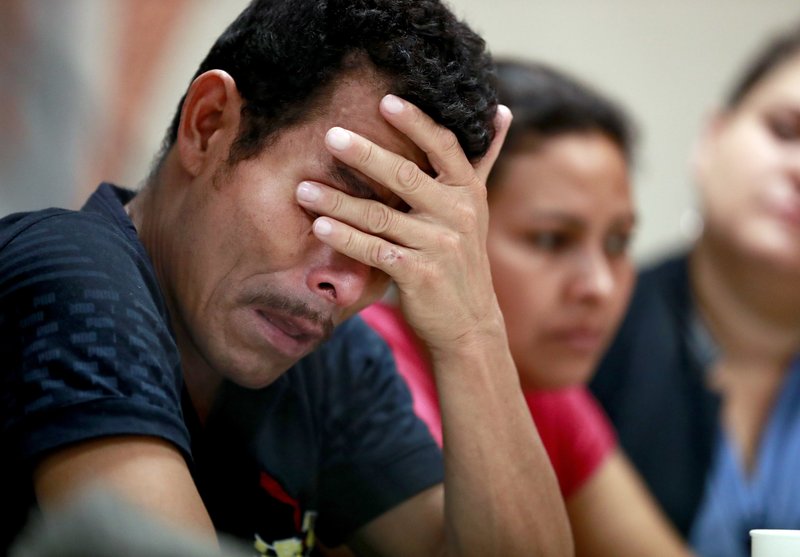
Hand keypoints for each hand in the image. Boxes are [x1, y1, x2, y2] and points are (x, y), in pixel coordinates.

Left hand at [296, 94, 511, 352]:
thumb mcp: (476, 207)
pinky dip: (346, 239)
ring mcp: (439, 246)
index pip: (443, 147)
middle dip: (366, 155)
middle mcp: (457, 215)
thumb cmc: (461, 258)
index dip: (416, 123)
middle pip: (406, 177)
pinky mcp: (420, 275)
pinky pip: (375, 252)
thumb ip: (481, 161)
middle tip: (331, 136)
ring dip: (339, 201)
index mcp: (468, 191)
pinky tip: (321, 227)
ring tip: (304, 190)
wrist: (470, 322)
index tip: (386, 101)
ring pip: (381, 217)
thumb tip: (502, 111)